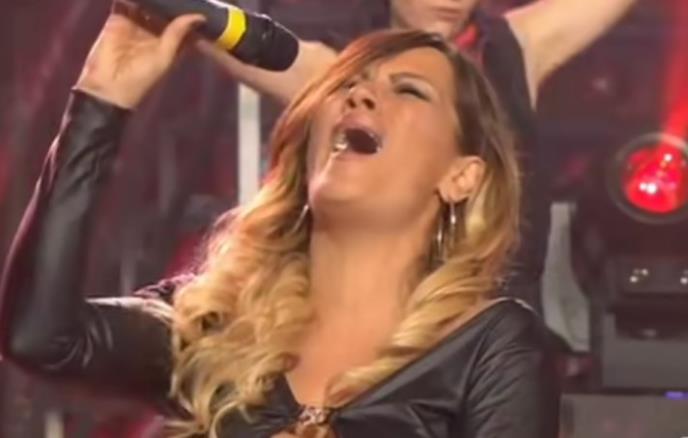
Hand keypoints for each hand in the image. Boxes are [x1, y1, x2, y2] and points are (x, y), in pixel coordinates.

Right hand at [75, 1, 204, 108]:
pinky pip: (125, 2)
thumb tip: (199, 17)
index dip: (186, 10)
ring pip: (145, 3)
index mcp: (169, 42)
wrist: (109, 85)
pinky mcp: (118, 18)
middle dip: (169, 1)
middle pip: (163, 9)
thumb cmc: (142, 76)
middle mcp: (154, 30)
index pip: (180, 21)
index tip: (197, 0)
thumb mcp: (164, 56)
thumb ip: (177, 34)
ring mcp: (136, 23)